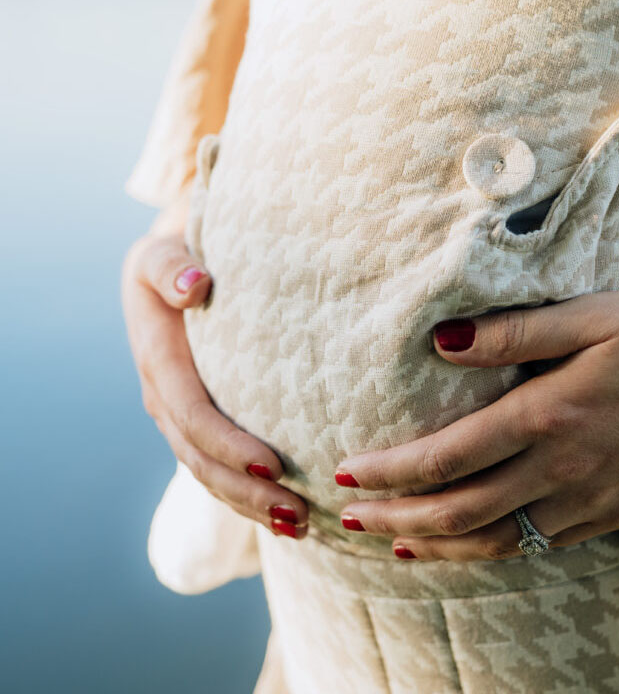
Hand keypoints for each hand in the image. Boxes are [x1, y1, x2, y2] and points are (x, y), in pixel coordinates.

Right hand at [122, 205, 308, 538]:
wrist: (173, 267)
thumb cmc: (178, 255)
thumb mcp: (164, 251)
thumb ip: (173, 268)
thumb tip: (194, 287)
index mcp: (159, 362)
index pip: (193, 415)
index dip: (229, 444)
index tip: (274, 464)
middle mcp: (166, 397)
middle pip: (202, 460)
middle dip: (246, 492)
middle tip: (298, 513)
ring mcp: (181, 414)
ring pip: (211, 473)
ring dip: (251, 504)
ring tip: (301, 524)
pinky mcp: (201, 419)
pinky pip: (221, 465)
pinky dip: (250, 493)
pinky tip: (289, 512)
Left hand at [335, 291, 618, 559]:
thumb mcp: (600, 314)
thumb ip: (517, 331)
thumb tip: (442, 342)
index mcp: (552, 414)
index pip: (449, 456)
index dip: (392, 470)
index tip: (348, 475)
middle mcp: (566, 469)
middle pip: (462, 508)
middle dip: (397, 516)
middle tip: (349, 521)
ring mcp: (596, 501)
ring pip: (500, 539)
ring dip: (441, 542)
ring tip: (399, 544)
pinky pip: (545, 543)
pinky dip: (498, 548)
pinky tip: (481, 541)